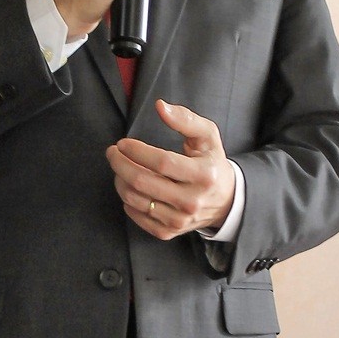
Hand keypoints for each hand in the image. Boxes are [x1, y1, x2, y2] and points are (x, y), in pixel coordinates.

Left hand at [105, 99, 235, 239]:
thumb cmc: (211, 161)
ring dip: (120, 180)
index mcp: (204, 174)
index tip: (122, 143)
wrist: (225, 200)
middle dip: (120, 164)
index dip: (137, 151)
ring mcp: (181, 219)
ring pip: (136, 200)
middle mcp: (192, 200)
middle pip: (143, 182)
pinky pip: (139, 217)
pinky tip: (129, 187)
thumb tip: (160, 106)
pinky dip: (127, 201)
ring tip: (120, 167)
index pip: (162, 163)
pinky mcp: (170, 231)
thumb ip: (185, 119)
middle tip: (112, 152)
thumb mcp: (207, 136)